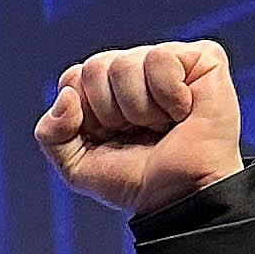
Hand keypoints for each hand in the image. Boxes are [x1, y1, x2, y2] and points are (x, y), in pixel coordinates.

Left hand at [35, 38, 242, 214]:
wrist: (178, 196)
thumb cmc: (136, 179)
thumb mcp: (76, 165)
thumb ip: (51, 133)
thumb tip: (67, 94)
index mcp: (105, 88)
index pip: (73, 77)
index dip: (86, 114)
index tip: (109, 136)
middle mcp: (135, 68)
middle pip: (95, 67)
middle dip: (111, 112)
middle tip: (138, 132)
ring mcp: (168, 61)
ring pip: (125, 63)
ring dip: (140, 109)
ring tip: (163, 124)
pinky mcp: (203, 57)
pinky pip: (161, 57)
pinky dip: (168, 93)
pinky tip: (184, 110)